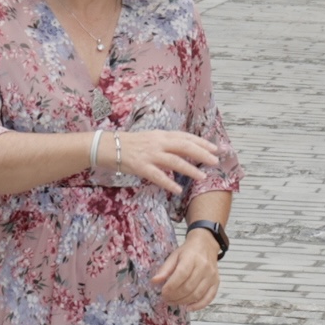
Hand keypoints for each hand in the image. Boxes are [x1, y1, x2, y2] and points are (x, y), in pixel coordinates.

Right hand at [89, 129, 219, 198]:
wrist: (108, 146)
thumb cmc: (130, 144)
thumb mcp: (151, 138)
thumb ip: (166, 144)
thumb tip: (183, 149)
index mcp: (161, 135)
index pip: (186, 137)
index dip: (202, 142)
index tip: (215, 148)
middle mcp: (158, 142)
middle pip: (184, 146)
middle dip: (202, 153)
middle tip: (215, 161)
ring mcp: (150, 155)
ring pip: (174, 161)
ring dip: (190, 169)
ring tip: (202, 177)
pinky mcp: (141, 166)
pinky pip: (158, 176)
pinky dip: (169, 183)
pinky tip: (178, 189)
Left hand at [150, 234, 220, 311]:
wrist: (206, 245)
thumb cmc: (188, 251)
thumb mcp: (174, 256)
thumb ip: (165, 269)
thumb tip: (154, 281)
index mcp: (191, 258)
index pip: (181, 275)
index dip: (171, 286)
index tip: (162, 292)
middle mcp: (204, 267)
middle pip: (188, 287)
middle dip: (175, 296)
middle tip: (166, 299)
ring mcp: (211, 276)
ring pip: (197, 294)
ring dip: (183, 301)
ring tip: (173, 302)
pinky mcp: (216, 282)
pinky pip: (209, 298)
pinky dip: (199, 305)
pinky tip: (189, 308)